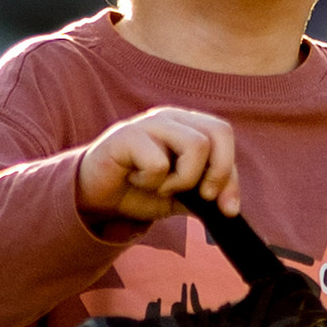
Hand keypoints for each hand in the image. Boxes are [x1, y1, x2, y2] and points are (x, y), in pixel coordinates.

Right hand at [76, 109, 238, 226]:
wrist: (95, 198)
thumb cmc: (138, 191)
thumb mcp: (180, 196)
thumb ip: (205, 196)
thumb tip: (230, 208)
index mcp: (188, 125)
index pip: (224, 138)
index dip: (231, 176)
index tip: (228, 209)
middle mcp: (172, 117)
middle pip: (219, 132)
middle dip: (219, 172)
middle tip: (200, 196)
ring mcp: (150, 123)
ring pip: (196, 146)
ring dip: (182, 180)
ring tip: (160, 187)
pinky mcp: (127, 135)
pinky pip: (159, 163)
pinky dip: (151, 182)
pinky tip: (135, 179)